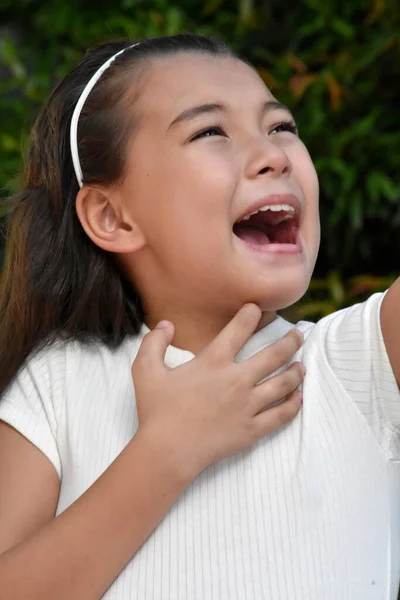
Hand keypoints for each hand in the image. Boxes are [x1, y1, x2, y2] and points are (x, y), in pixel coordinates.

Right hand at [132, 304, 303, 478]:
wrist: (167, 451)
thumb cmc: (156, 410)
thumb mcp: (145, 370)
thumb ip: (154, 343)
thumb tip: (166, 325)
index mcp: (214, 362)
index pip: (239, 328)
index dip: (251, 314)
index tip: (258, 309)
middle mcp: (237, 380)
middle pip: (273, 355)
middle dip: (289, 341)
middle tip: (297, 334)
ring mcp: (248, 406)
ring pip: (283, 384)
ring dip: (296, 372)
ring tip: (302, 365)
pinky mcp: (252, 429)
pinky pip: (281, 415)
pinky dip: (293, 405)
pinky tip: (298, 397)